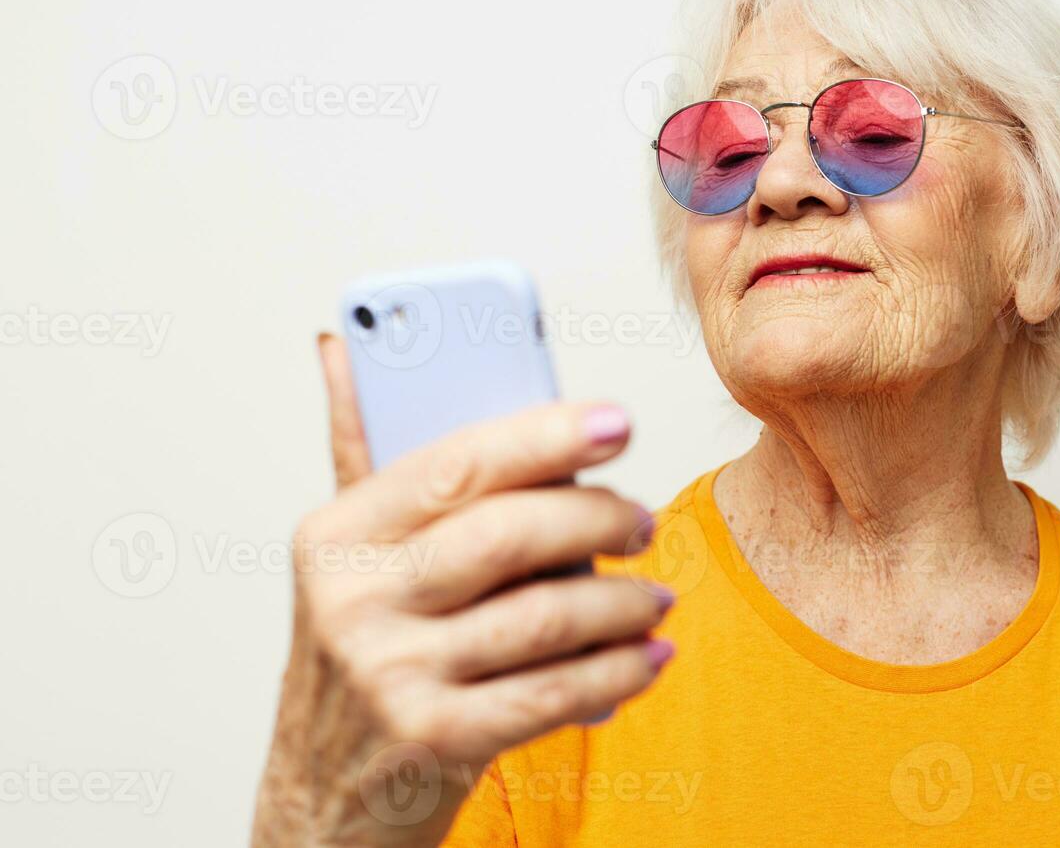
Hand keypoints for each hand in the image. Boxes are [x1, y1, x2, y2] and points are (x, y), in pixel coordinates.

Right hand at [250, 334, 672, 846]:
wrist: (324, 794)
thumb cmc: (360, 648)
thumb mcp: (347, 551)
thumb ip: (360, 449)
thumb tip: (345, 347)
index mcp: (336, 534)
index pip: (457, 462)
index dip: (547, 436)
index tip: (617, 422)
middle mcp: (352, 601)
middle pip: (509, 534)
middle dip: (597, 519)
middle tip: (641, 520)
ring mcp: (389, 674)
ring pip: (543, 615)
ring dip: (622, 602)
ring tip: (654, 595)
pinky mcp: (433, 740)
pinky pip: (553, 693)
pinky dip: (617, 672)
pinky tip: (648, 656)